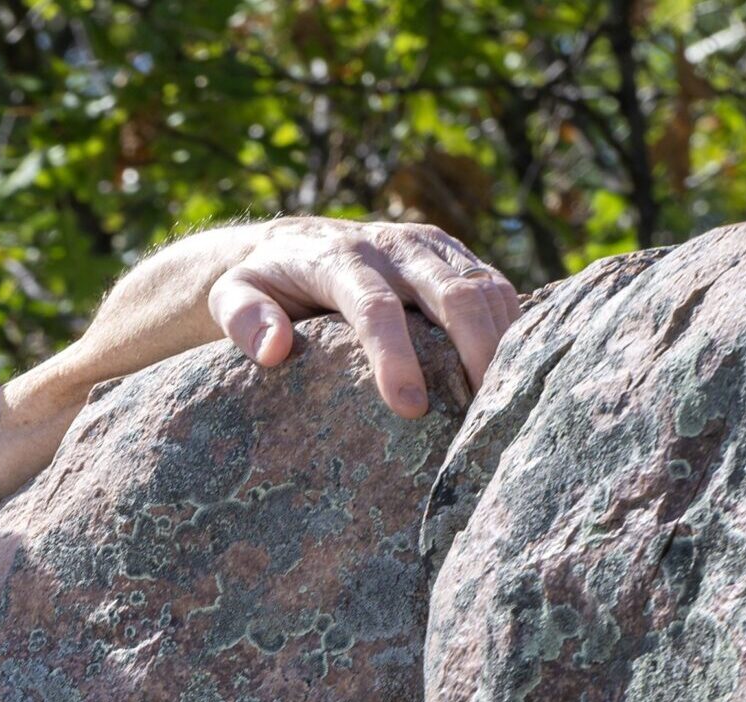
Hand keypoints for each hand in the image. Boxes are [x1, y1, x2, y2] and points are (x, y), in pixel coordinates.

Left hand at [206, 217, 521, 418]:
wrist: (289, 242)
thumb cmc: (259, 283)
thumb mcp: (229, 298)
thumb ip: (242, 319)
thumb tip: (273, 351)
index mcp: (340, 258)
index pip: (376, 308)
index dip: (396, 357)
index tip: (410, 408)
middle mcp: (392, 244)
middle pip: (451, 294)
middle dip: (474, 351)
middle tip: (484, 414)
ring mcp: (429, 246)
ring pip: (485, 288)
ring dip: (503, 342)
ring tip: (507, 402)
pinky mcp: (453, 254)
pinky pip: (497, 287)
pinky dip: (512, 327)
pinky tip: (516, 372)